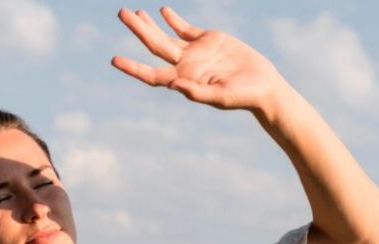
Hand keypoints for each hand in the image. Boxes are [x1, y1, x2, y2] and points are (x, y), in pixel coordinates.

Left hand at [111, 6, 287, 112]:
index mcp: (183, 80)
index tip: (115, 60)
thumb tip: (173, 84)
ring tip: (132, 12)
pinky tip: (163, 11)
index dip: (133, 68)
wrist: (263, 85)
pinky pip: (185, 28)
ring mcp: (195, 52)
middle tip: (121, 13)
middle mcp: (185, 66)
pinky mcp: (208, 40)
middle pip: (154, 46)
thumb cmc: (243, 97)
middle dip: (137, 30)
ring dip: (149, 24)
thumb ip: (196, 92)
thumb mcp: (220, 97)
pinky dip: (173, 20)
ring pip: (166, 35)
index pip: (151, 74)